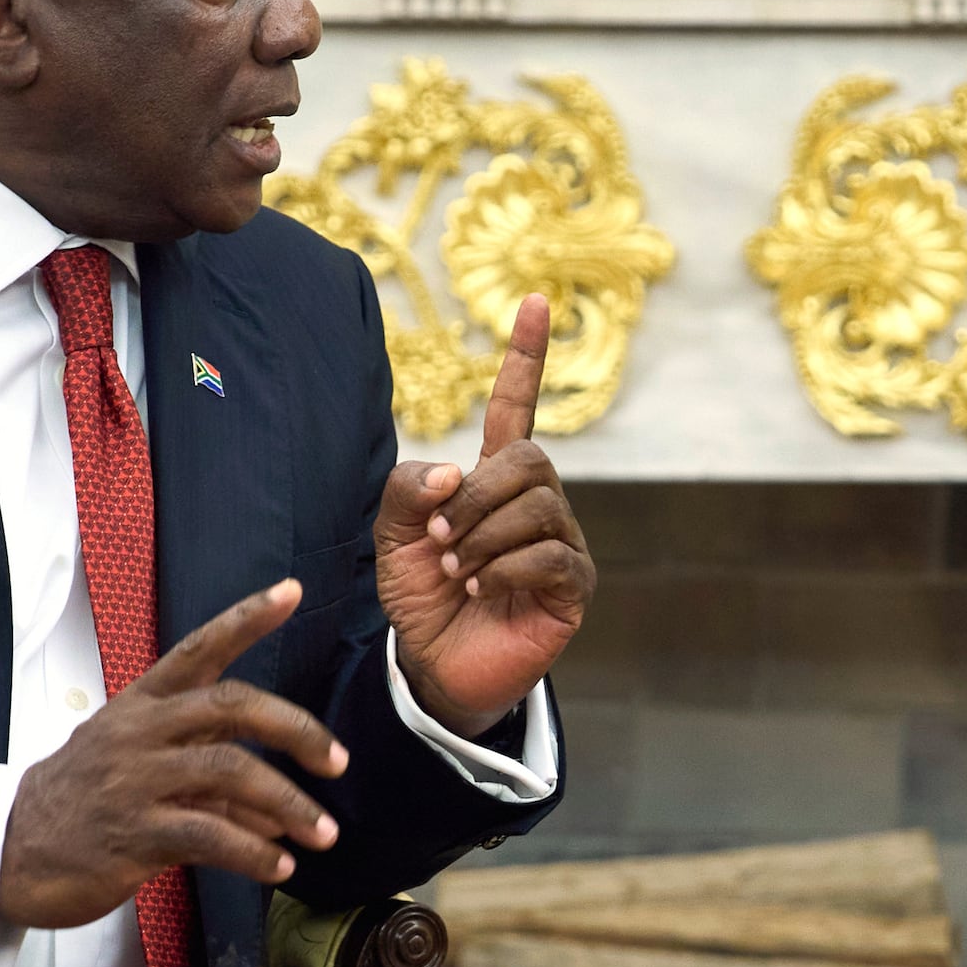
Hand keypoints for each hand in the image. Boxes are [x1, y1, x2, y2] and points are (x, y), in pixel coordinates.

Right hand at [0, 581, 350, 928]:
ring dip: (289, 804)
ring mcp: (134, 781)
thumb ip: (208, 779)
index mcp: (140, 706)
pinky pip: (210, 836)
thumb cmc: (79, 806)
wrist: (5, 854)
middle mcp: (139, 733)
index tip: (292, 590)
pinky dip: (254, 852)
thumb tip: (280, 810)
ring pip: (229, 772)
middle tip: (338, 761)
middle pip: (231, 706)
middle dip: (296, 730)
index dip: (246, 618)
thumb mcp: (137, 770)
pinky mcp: (132, 834)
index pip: (198, 649)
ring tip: (325, 834)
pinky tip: (280, 867)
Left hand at [378, 293, 593, 737]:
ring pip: (538, 506)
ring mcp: (562, 543)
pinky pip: (549, 554)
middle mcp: (538, 503)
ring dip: (481, 538)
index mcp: (496, 480)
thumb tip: (458, 470)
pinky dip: (503, 567)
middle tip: (438, 540)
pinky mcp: (573, 585)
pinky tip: (481, 587)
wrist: (436, 666)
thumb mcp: (393, 536)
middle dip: (475, 497)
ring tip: (455, 570)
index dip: (525, 355)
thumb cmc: (421, 597)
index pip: (518, 406)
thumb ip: (408, 488)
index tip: (535, 301)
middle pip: (527, 460)